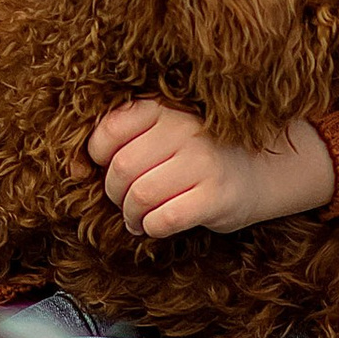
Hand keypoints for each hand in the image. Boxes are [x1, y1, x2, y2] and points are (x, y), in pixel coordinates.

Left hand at [87, 98, 336, 237]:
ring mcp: (202, 162)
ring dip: (131, 216)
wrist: (265, 171)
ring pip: (138, 196)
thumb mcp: (168, 132)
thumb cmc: (202, 155)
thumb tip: (73, 167)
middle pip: (120, 169)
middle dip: (115, 194)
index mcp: (166, 108)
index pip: (108, 131)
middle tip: (126, 202)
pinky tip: (159, 225)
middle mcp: (184, 130)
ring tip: (140, 218)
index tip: (103, 170)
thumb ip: (128, 138)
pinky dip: (153, 228)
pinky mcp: (215, 196)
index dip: (96, 158)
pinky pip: (164, 219)